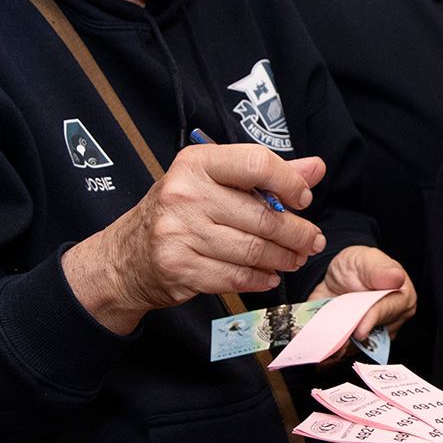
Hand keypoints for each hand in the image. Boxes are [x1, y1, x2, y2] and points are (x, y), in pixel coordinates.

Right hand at [64, 144, 328, 331]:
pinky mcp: (179, 267)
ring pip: (252, 250)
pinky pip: (235, 276)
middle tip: (312, 242)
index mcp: (197, 163)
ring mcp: (179, 232)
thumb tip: (316, 167)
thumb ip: (266, 175)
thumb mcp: (214, 182)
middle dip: (297, 233)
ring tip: (295, 259)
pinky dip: (259, 279)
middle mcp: (184, 193)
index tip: (303, 200)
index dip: (289, 182)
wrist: (126, 257)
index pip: (256, 163)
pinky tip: (269, 276)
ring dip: (283, 259)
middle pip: (261, 215)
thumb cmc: (180, 212)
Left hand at [309, 245, 416, 343]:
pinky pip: (343, 352)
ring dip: (339, 348)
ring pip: (357, 348)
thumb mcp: (367, 259)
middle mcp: (390, 322)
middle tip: (335, 339)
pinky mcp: (355, 345)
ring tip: (324, 344)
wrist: (339, 275)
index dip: (371, 320)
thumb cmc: (360, 265)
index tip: (360, 330)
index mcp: (401, 299)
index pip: (387, 312)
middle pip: (373, 335)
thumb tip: (396, 278)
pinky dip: (330, 351)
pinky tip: (319, 348)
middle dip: (353, 337)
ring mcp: (372, 336)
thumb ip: (379, 270)